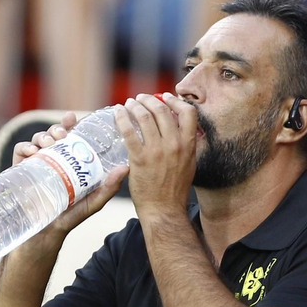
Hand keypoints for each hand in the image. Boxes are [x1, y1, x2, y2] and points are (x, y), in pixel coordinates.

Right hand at [12, 112, 128, 251]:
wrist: (46, 233)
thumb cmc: (71, 216)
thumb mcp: (93, 201)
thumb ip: (109, 187)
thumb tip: (126, 167)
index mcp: (69, 161)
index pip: (69, 136)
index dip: (69, 123)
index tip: (72, 118)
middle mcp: (52, 158)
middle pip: (53, 134)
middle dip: (56, 128)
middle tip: (61, 133)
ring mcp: (35, 163)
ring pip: (37, 139)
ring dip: (43, 135)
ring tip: (49, 143)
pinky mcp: (19, 170)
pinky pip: (20, 151)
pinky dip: (25, 147)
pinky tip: (33, 151)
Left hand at [117, 94, 196, 216]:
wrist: (164, 209)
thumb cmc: (175, 189)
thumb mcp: (189, 163)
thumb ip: (185, 145)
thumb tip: (179, 128)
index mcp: (189, 144)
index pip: (188, 112)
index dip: (175, 101)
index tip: (165, 96)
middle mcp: (174, 144)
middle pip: (162, 110)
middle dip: (149, 100)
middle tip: (140, 98)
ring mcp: (156, 151)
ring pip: (144, 117)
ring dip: (134, 106)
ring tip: (128, 104)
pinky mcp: (139, 158)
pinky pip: (129, 131)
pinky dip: (122, 118)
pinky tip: (117, 114)